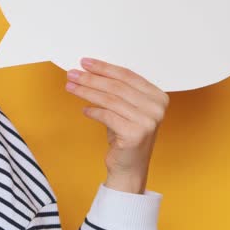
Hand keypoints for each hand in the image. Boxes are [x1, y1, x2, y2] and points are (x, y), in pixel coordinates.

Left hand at [65, 57, 167, 193]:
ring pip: (110, 99)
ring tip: (71, 87)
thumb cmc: (125, 135)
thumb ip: (116, 90)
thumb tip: (88, 70)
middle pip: (117, 86)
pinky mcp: (135, 134)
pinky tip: (84, 109)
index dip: (104, 67)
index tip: (85, 62)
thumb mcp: (125, 109)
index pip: (127, 76)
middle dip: (91, 78)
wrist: (129, 167)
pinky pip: (107, 116)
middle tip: (73, 74)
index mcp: (158, 97)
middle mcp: (157, 108)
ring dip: (87, 91)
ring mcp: (148, 122)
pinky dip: (93, 111)